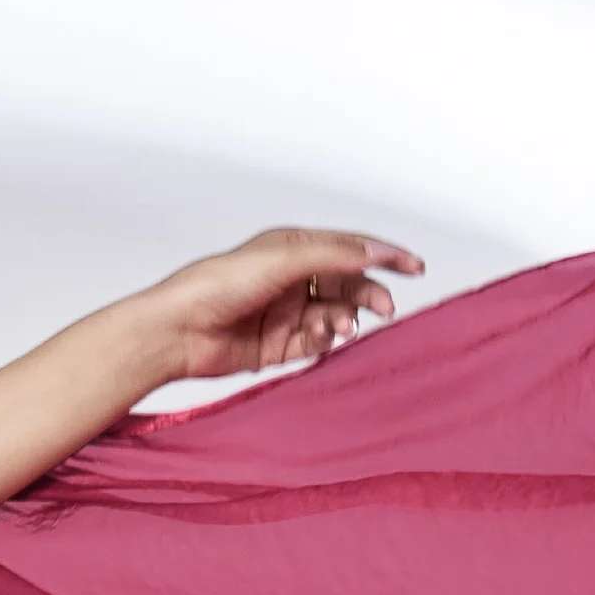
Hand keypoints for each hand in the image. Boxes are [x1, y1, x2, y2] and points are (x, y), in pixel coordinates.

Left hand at [132, 225, 424, 385]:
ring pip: (335, 315)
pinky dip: (326, 340)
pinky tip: (324, 338)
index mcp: (294, 248)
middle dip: (370, 294)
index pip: (350, 248)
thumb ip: (333, 256)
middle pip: (348, 284)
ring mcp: (286, 313)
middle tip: (385, 308)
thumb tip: (376, 253)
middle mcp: (292, 279)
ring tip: (342, 327)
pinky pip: (316, 342)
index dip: (385, 256)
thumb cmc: (218, 285)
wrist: (178, 331)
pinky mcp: (278, 346)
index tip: (415, 267)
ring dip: (347, 319)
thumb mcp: (282, 260)